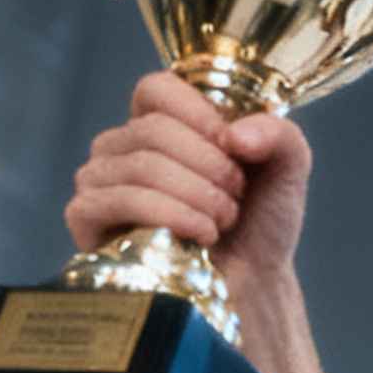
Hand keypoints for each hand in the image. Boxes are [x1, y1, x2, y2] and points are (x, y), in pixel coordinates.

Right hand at [67, 74, 315, 372]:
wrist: (253, 283)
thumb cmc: (259, 222)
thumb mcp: (286, 167)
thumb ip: (278, 134)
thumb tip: (236, 135)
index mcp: (160, 121)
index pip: (156, 89)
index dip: (200, 116)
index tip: (235, 151)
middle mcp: (122, 145)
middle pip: (154, 130)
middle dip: (209, 168)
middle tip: (235, 199)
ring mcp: (99, 180)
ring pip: (141, 166)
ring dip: (196, 196)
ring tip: (222, 222)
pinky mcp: (86, 217)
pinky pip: (118, 199)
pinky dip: (168, 215)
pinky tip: (200, 236)